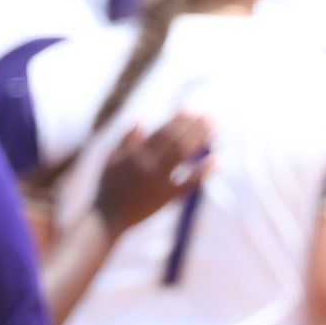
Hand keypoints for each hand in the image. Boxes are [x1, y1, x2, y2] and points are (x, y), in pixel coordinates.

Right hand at [94, 111, 212, 235]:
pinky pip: (188, 183)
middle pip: (176, 140)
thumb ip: (127, 138)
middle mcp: (149, 164)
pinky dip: (203, 171)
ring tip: (214, 128)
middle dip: (194, 126)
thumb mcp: (112, 158)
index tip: (190, 108)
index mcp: (136, 154)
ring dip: (200, 140)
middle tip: (210, 116)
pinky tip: (217, 160)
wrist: (108, 216)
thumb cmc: (108, 186)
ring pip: (183, 155)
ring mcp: (159, 181)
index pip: (162, 131)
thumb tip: (142, 117)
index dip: (178, 119)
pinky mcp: (167, 198)